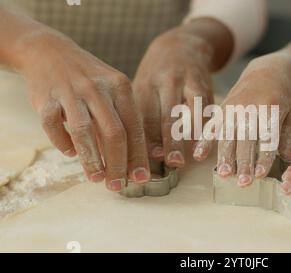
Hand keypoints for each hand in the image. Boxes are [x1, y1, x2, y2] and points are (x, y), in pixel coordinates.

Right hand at [18, 30, 149, 191]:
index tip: (140, 177)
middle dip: (118, 164)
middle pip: (114, 133)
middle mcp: (98, 88)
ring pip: (84, 132)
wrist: (49, 51)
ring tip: (97, 178)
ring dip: (91, 160)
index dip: (138, 156)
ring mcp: (71, 91)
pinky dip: (62, 143)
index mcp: (120, 86)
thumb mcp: (112, 89)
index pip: (134, 127)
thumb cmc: (88, 79)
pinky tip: (70, 154)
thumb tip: (132, 160)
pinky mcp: (46, 97)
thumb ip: (122, 119)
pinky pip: (54, 126)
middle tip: (117, 185)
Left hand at [133, 26, 216, 167]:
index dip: (151, 138)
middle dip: (172, 141)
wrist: (181, 46)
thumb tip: (140, 151)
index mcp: (147, 83)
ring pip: (193, 111)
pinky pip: (208, 108)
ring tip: (194, 157)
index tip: (154, 157)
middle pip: (169, 115)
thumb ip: (142, 116)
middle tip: (174, 162)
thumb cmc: (155, 75)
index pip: (147, 115)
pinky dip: (207, 127)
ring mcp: (189, 82)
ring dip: (194, 136)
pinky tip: (206, 142)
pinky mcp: (206, 85)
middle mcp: (167, 81)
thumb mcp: (142, 87)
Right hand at [194, 53, 290, 185]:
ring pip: (227, 136)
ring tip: (225, 175)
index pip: (267, 137)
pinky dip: (204, 142)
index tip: (261, 174)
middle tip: (244, 182)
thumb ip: (290, 136)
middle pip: (246, 139)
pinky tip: (198, 156)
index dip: (263, 156)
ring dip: (225, 156)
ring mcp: (233, 108)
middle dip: (244, 162)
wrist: (266, 71)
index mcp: (271, 108)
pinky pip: (211, 127)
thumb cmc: (284, 97)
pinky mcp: (222, 109)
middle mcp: (250, 108)